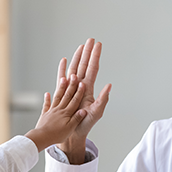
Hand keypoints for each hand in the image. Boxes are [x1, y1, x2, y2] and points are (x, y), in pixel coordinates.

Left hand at [25, 68, 86, 151]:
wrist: (42, 137)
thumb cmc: (57, 135)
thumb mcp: (70, 128)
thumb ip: (77, 118)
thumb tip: (84, 110)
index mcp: (67, 113)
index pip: (75, 100)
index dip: (79, 92)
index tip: (82, 83)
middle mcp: (59, 109)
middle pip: (66, 95)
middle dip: (71, 85)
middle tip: (74, 76)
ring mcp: (51, 111)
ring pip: (57, 97)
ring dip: (61, 88)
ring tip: (63, 78)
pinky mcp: (45, 114)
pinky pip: (46, 105)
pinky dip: (47, 99)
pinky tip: (47, 94)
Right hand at [57, 38, 111, 162]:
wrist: (72, 132)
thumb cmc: (85, 123)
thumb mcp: (96, 112)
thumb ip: (103, 99)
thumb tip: (109, 85)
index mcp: (88, 88)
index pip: (92, 68)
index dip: (95, 56)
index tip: (98, 45)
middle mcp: (80, 86)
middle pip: (84, 65)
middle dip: (87, 52)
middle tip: (90, 40)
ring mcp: (71, 88)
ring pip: (74, 68)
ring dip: (77, 57)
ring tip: (80, 46)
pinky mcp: (63, 92)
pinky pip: (61, 78)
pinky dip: (62, 69)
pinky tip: (64, 60)